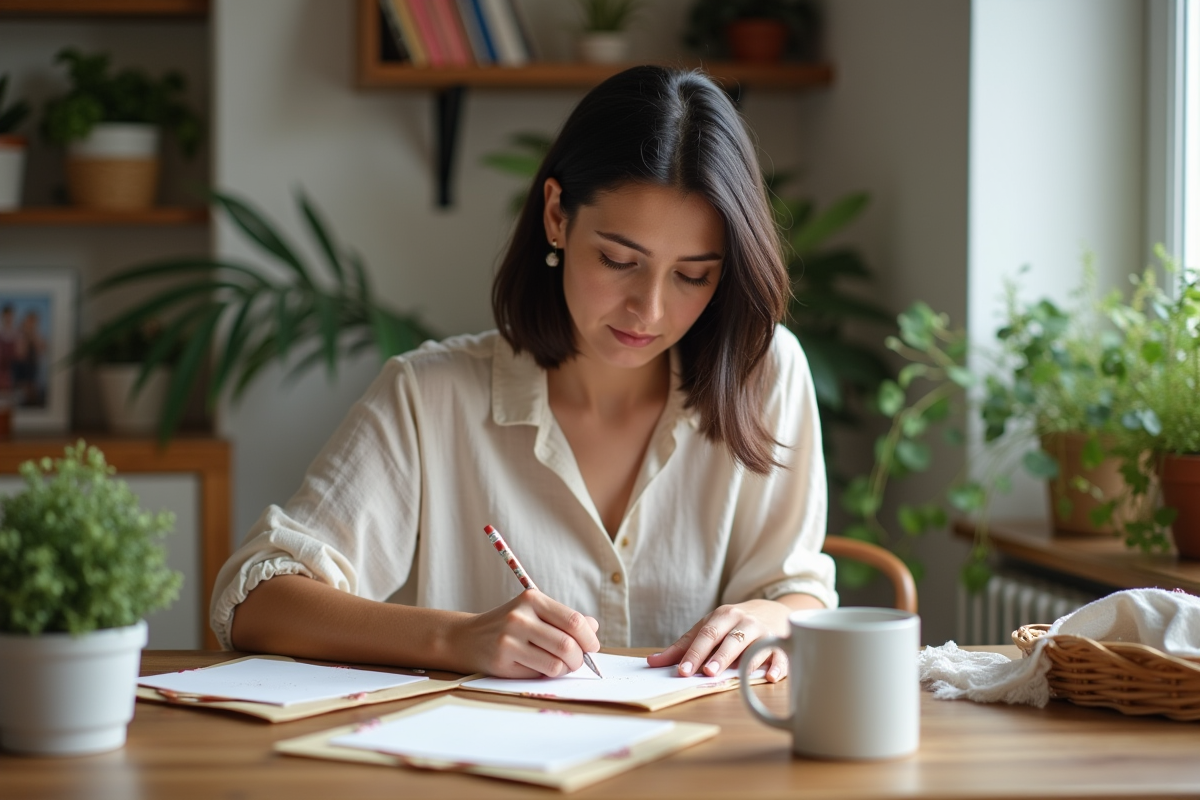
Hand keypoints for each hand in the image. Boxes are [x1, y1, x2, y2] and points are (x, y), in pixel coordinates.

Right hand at [453, 590, 599, 678]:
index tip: (592, 647)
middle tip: (577, 661)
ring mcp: (509, 640)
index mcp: (532, 599)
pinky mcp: (502, 661)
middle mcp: (520, 617)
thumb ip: (564, 619)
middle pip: (567, 645)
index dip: (589, 638)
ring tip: (560, 665)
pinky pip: (539, 674)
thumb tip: (593, 627)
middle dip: (579, 659)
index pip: (573, 621)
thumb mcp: (535, 612)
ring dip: (565, 669)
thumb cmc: (509, 625)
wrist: (467, 637)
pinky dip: (546, 674)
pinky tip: (539, 667)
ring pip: (556, 664)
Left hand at [646, 599, 797, 682]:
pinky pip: (781, 655)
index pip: (706, 635)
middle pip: (729, 639)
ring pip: (754, 646)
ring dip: (744, 661)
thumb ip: (683, 646)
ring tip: (734, 676)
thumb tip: (652, 662)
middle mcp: (744, 622)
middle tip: (707, 672)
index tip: (683, 670)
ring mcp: (764, 632)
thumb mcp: (709, 627)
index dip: (694, 653)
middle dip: (718, 656)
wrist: (773, 610)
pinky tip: (769, 677)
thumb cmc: (734, 624)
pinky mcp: (782, 643)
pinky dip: (777, 666)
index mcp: (723, 616)